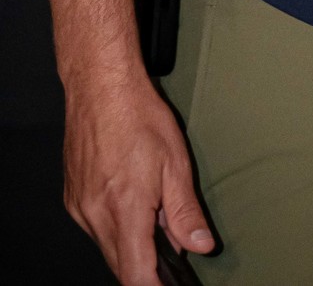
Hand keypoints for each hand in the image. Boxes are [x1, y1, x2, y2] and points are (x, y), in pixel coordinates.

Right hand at [64, 71, 213, 284]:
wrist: (100, 86)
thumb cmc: (139, 115)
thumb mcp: (176, 161)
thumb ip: (185, 210)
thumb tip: (200, 246)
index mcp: (124, 208)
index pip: (136, 275)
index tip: (171, 283)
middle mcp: (95, 214)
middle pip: (121, 265)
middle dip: (146, 265)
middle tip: (172, 246)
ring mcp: (80, 208)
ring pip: (107, 247)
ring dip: (131, 244)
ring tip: (152, 211)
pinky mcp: (72, 199)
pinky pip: (94, 229)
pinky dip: (114, 226)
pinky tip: (131, 201)